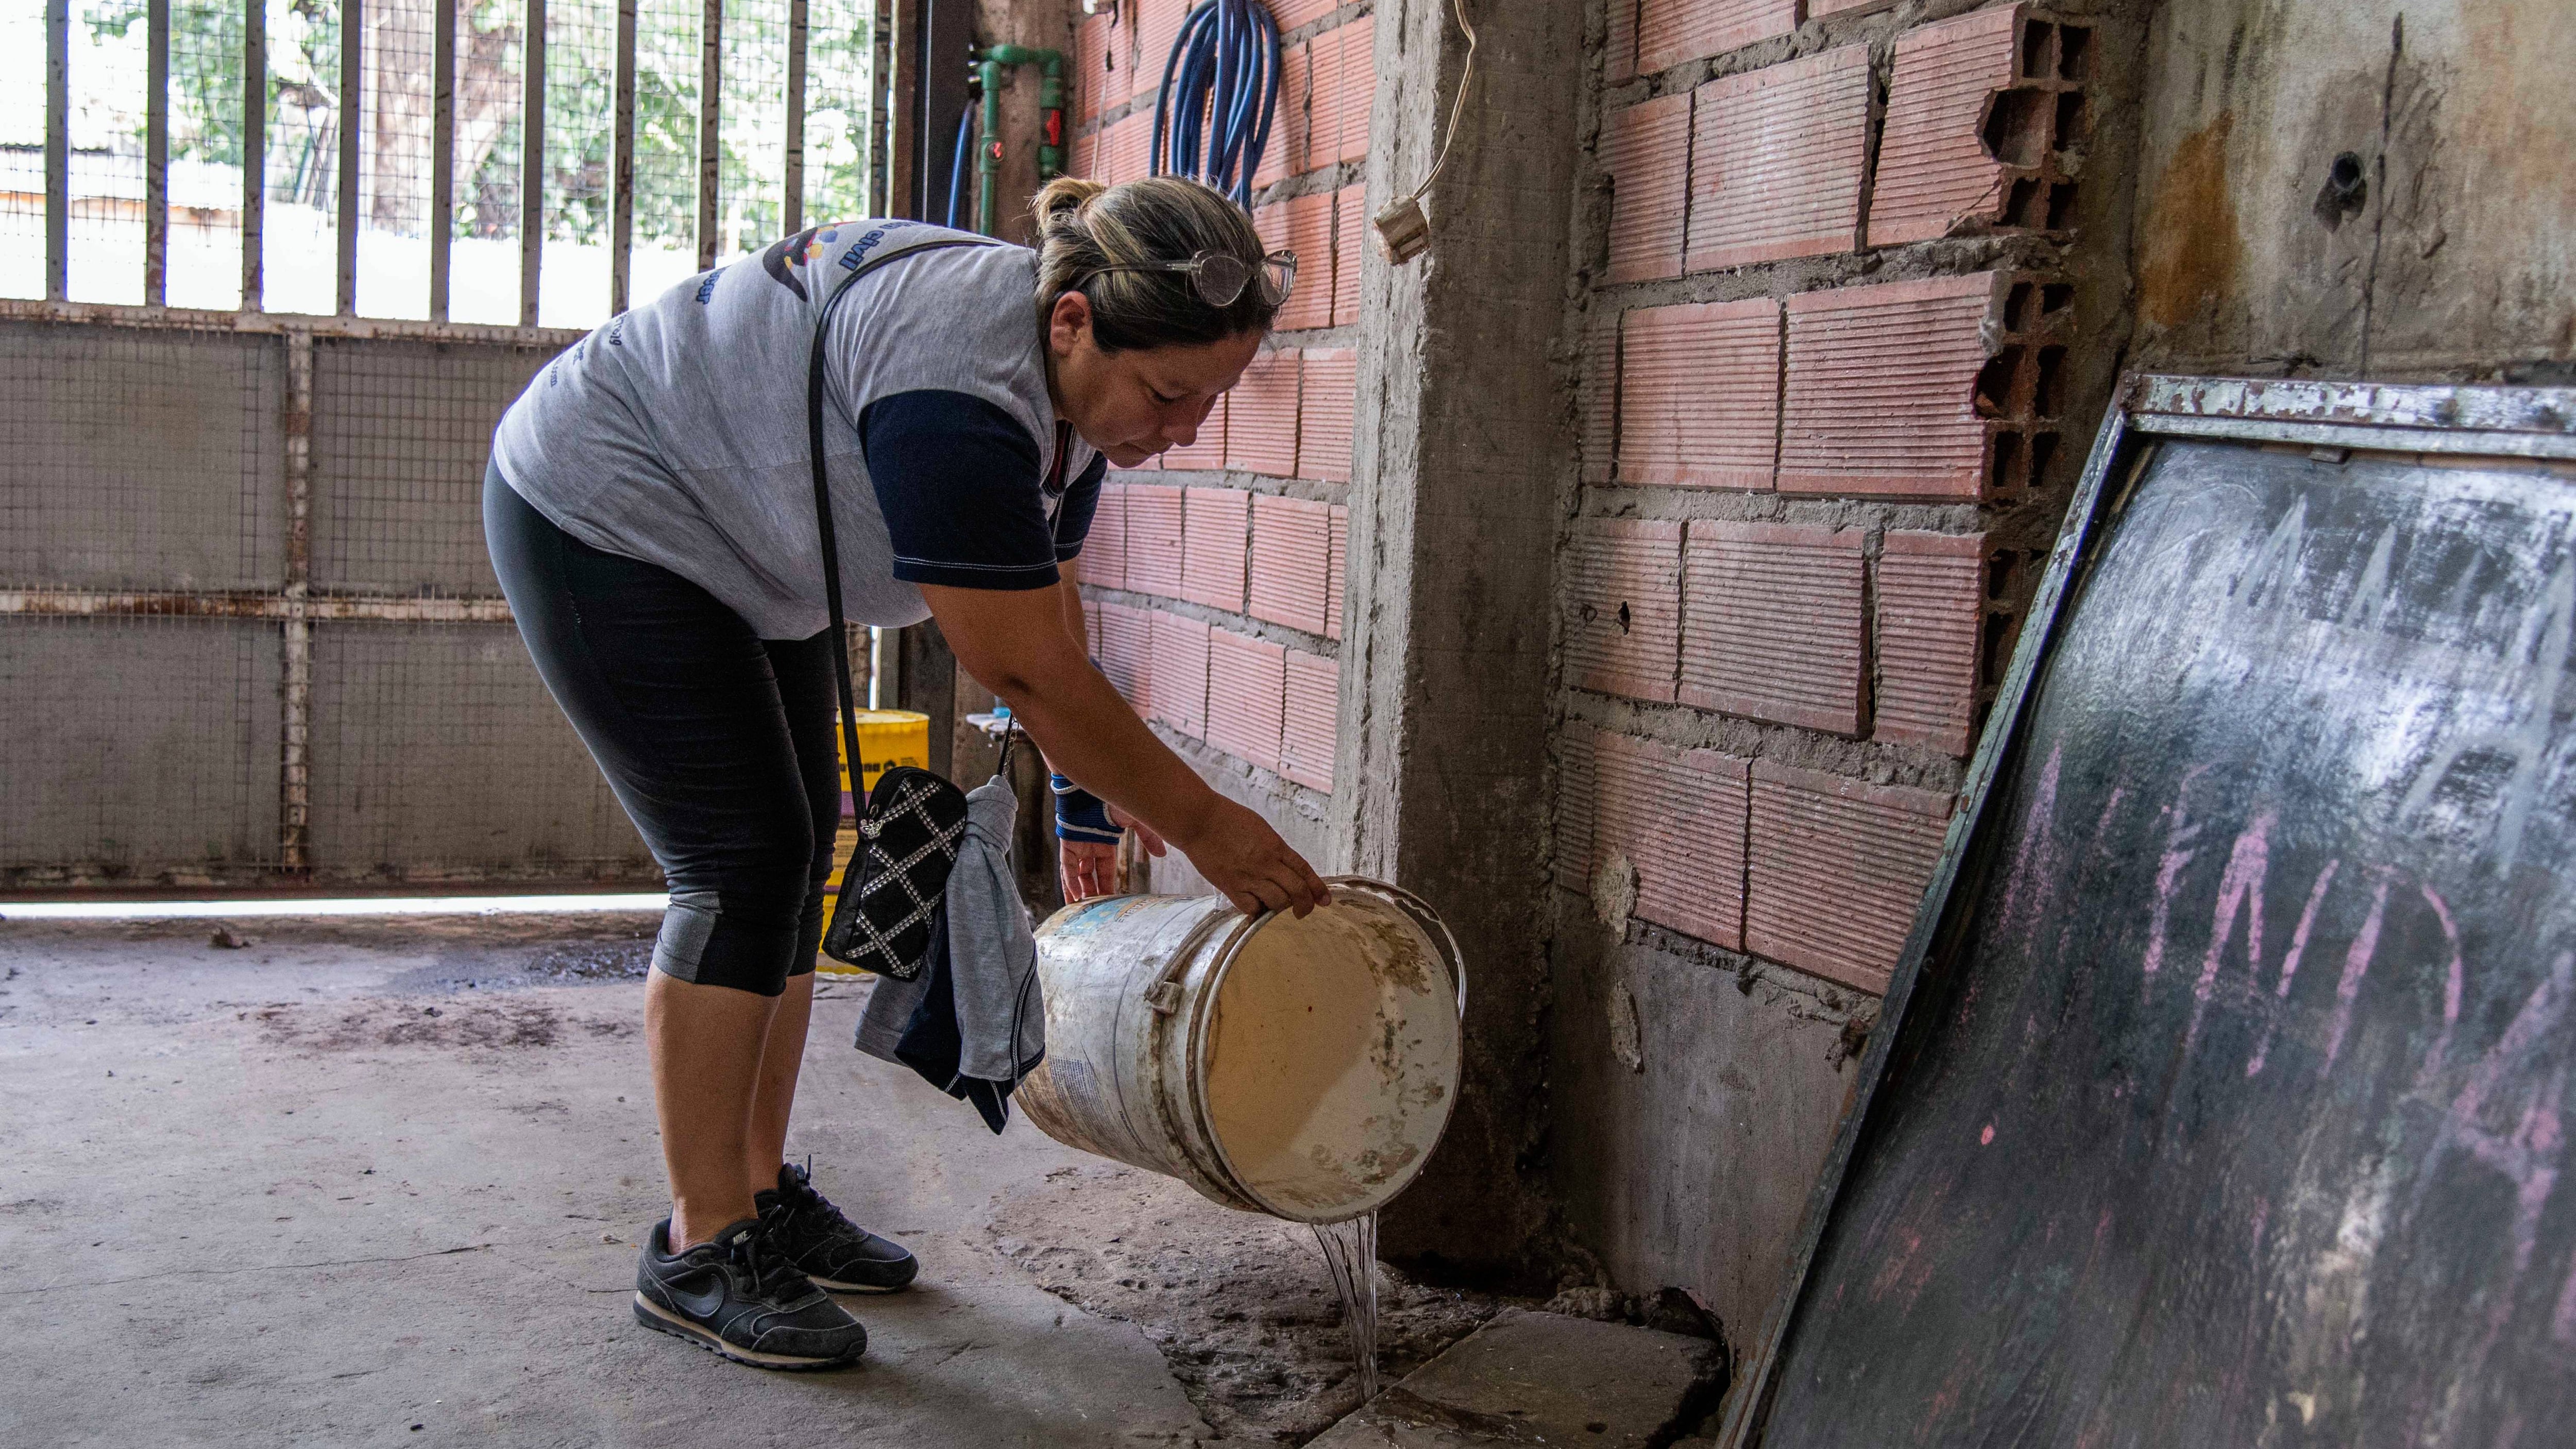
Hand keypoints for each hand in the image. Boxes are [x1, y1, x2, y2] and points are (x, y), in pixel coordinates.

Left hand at [1059, 805, 1166, 902]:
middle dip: (1092, 891)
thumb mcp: (1137, 820)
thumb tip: (1162, 854)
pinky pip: (1067, 865)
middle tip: (1095, 910)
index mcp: (1106, 841)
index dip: (1109, 885)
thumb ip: (1148, 837)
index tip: (1112, 901)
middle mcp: (1091, 844)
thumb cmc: (1116, 797)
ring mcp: (1078, 842)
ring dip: (1078, 889)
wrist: (1096, 782)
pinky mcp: (1068, 840)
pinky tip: (1074, 894)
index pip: (1107, 869)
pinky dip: (1069, 880)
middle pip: (1090, 874)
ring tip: (1080, 908)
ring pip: (1076, 872)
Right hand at [1170, 796, 1330, 917]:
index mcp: (1276, 846)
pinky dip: (1256, 910)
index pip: (1305, 871)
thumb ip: (1274, 849)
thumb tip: (1285, 867)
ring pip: (1277, 902)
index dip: (1318, 888)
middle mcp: (1266, 863)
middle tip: (1302, 911)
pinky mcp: (1231, 887)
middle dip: (1305, 905)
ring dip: (1279, 907)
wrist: (1199, 820)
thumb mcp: (1260, 828)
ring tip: (1273, 904)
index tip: (1325, 900)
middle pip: (1297, 891)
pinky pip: (1251, 908)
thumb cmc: (1227, 819)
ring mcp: (1249, 876)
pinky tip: (1253, 905)